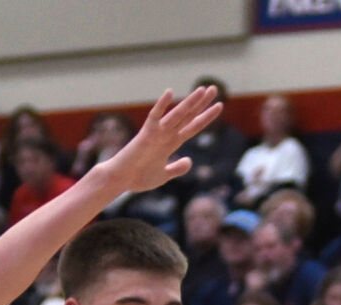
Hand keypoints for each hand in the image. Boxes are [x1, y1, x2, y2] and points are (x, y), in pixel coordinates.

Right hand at [99, 87, 222, 196]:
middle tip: (214, 88)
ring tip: (203, 90)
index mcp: (171, 143)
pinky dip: (161, 106)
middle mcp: (166, 134)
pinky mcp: (146, 134)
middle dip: (201, 103)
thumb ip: (177, 168)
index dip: (206, 117)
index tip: (219, 106)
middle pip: (188, 116)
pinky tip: (169, 93)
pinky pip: (154, 117)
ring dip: (190, 103)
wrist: (121, 180)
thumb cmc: (139, 177)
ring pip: (177, 115)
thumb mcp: (164, 175)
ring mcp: (157, 133)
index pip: (193, 127)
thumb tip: (189, 161)